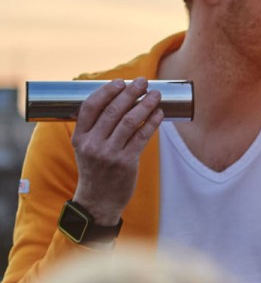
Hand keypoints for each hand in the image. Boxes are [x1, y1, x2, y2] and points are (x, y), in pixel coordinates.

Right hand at [71, 77, 164, 223]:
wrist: (98, 201)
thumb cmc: (96, 171)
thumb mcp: (86, 149)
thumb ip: (95, 128)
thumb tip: (116, 101)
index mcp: (80, 138)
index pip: (90, 106)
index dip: (107, 91)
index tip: (120, 82)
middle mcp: (93, 144)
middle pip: (113, 111)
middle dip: (130, 93)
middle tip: (143, 81)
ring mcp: (110, 153)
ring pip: (130, 121)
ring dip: (145, 104)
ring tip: (155, 94)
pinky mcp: (126, 162)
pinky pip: (142, 137)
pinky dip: (152, 122)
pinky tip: (159, 113)